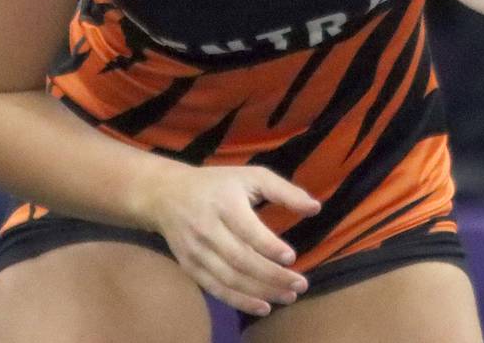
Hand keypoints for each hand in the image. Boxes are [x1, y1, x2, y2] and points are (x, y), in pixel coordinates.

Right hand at [139, 163, 320, 316]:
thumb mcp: (252, 176)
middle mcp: (207, 229)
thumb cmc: (219, 184)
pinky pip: (216, 289)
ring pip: (229, 279)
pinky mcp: (190, 267)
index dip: (269, 246)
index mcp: (224, 203)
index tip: (292, 257)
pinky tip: (263, 306)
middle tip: (300, 284)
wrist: (167, 195)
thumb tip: (316, 208)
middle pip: (240, 260)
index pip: (247, 230)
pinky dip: (239, 301)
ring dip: (260, 292)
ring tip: (288, 297)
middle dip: (272, 276)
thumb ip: (284, 191)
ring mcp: (196, 251)